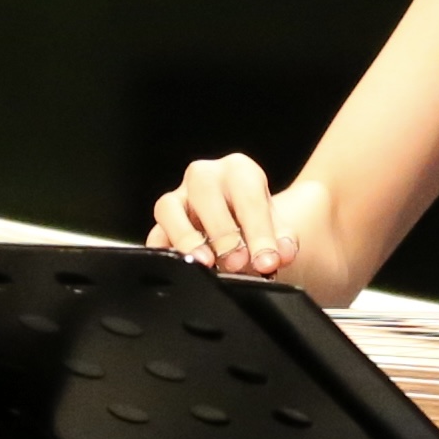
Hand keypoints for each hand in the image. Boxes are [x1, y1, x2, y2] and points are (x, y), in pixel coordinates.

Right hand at [149, 154, 307, 280]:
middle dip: (223, 232)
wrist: (245, 229)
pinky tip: (179, 268)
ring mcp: (178, 198)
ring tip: (205, 263)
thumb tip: (280, 254)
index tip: (268, 261)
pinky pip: (154, 234)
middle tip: (239, 264)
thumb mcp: (280, 228)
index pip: (248, 196)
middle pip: (205, 192)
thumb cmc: (259, 223)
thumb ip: (284, 241)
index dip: (259, 231)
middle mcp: (204, 177)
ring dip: (186, 237)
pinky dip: (163, 250)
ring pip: (169, 208)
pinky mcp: (161, 224)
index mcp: (239, 170)